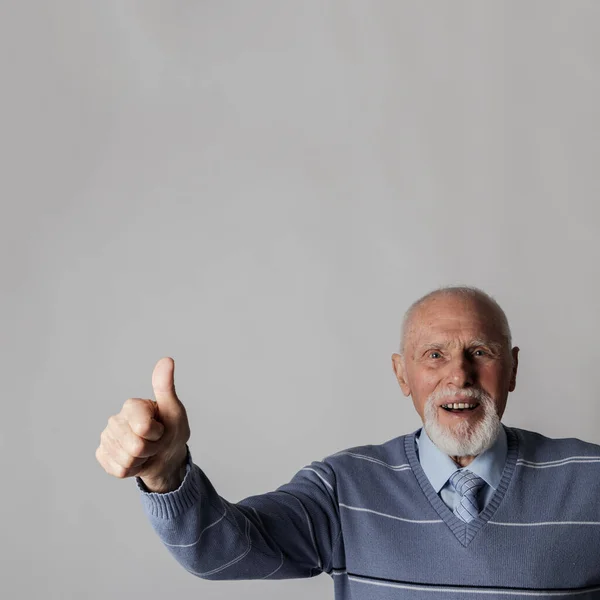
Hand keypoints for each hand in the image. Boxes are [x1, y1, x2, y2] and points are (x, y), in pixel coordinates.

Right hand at [96, 357, 190, 492]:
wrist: (166, 456)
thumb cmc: (172, 430)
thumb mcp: (174, 410)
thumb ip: (166, 387)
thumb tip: (167, 359)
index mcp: (132, 405)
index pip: (143, 429)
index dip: (158, 434)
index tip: (161, 428)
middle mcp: (115, 419)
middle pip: (135, 447)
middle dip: (151, 449)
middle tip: (155, 442)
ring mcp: (107, 437)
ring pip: (126, 460)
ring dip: (142, 460)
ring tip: (147, 451)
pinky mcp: (102, 454)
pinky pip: (117, 469)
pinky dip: (132, 470)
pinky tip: (136, 460)